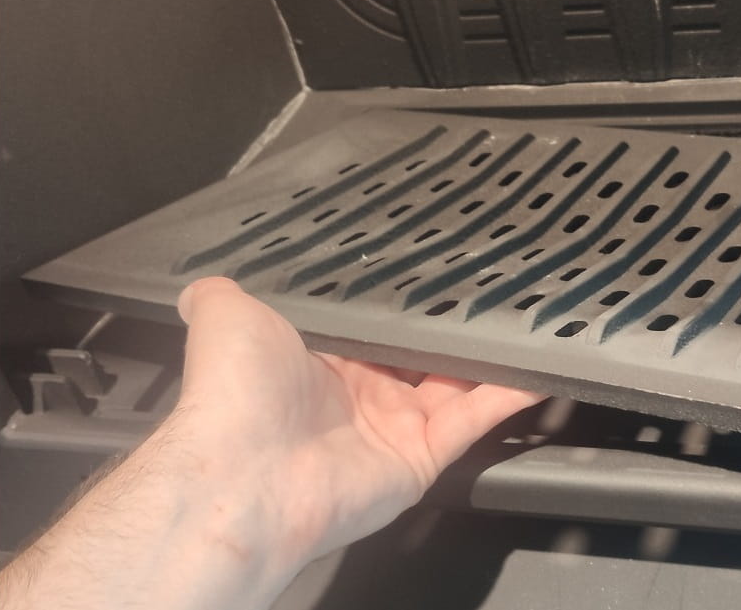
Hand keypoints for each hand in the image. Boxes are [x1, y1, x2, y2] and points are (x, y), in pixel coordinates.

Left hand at [171, 277, 545, 571]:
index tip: (439, 266)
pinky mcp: (423, 456)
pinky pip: (476, 418)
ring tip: (532, 317)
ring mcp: (395, 427)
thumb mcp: (224, 314)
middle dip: (456, 324)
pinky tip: (539, 364)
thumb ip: (222, 294)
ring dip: (494, 353)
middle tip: (495, 285)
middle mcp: (361, 394)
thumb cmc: (233, 394)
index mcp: (321, 360)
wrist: (245, 473)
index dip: (408, 297)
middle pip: (424, 353)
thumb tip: (201, 283)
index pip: (376, 323)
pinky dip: (510, 393)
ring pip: (460, 383)